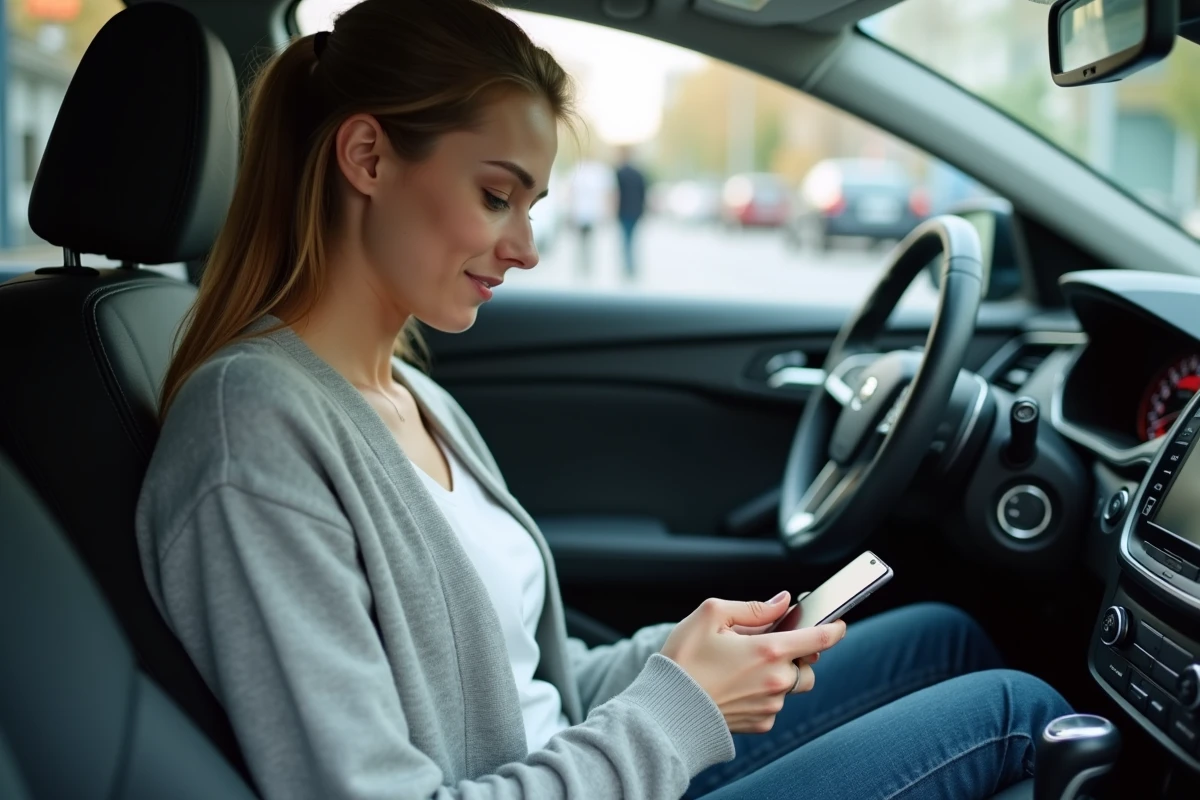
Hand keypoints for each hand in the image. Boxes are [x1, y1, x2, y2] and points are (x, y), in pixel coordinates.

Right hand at [660, 592, 846, 733]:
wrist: (665, 710)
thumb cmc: (684, 659)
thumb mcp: (710, 615)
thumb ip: (753, 607)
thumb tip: (781, 602)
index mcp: (769, 650)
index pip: (819, 638)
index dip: (834, 628)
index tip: (838, 623)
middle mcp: (776, 681)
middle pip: (809, 667)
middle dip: (798, 655)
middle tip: (769, 646)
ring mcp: (770, 705)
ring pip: (790, 687)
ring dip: (777, 675)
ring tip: (743, 667)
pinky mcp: (760, 724)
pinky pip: (773, 704)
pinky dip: (762, 694)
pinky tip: (736, 687)